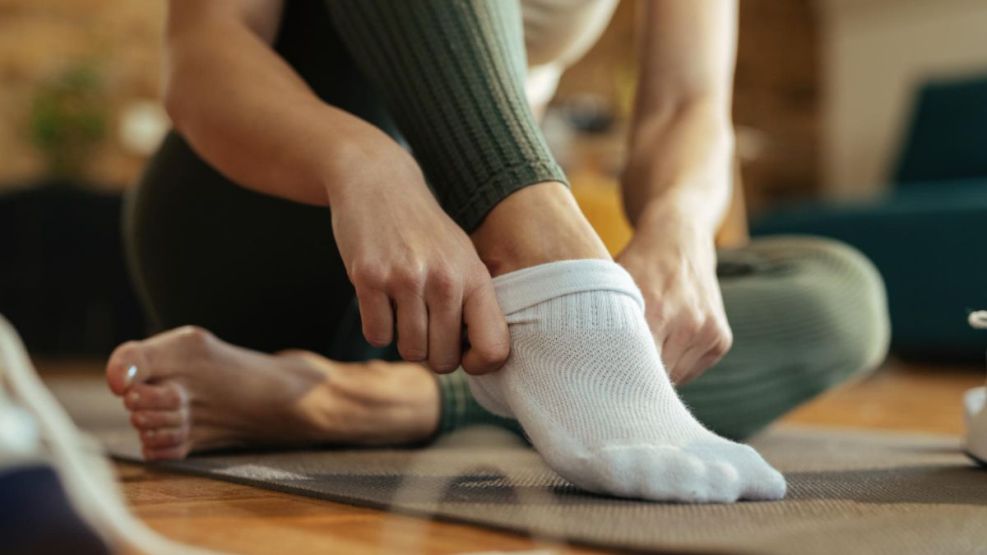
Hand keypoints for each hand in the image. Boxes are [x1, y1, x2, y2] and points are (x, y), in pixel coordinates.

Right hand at [327, 138, 508, 374]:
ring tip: (402, 310)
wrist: (379, 183)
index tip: (463, 354)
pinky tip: (380, 301)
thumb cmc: (424, 231)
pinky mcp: (369, 278)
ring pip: (410, 351)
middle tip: (424, 328)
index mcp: (475, 277)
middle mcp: (444, 280)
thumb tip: (479, 360)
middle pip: (443, 360)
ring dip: (403, 340)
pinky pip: (376, 336)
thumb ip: (473, 304)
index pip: (494, 349)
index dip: (478, 365)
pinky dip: (377, 327)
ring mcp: (406, 279)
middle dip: (432, 354)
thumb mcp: (462, 258)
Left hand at [616, 205, 731, 384]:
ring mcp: (708, 332)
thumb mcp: (612, 286)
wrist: (680, 240)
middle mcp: (687, 323)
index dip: (616, 378)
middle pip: (654, 377)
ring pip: (673, 378)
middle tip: (617, 370)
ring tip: (645, 346)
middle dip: (634, 377)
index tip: (602, 381)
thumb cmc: (637, 265)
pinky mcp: (721, 339)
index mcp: (656, 310)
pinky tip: (666, 340)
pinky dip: (675, 364)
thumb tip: (576, 361)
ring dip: (657, 371)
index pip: (634, 368)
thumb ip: (600, 322)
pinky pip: (691, 371)